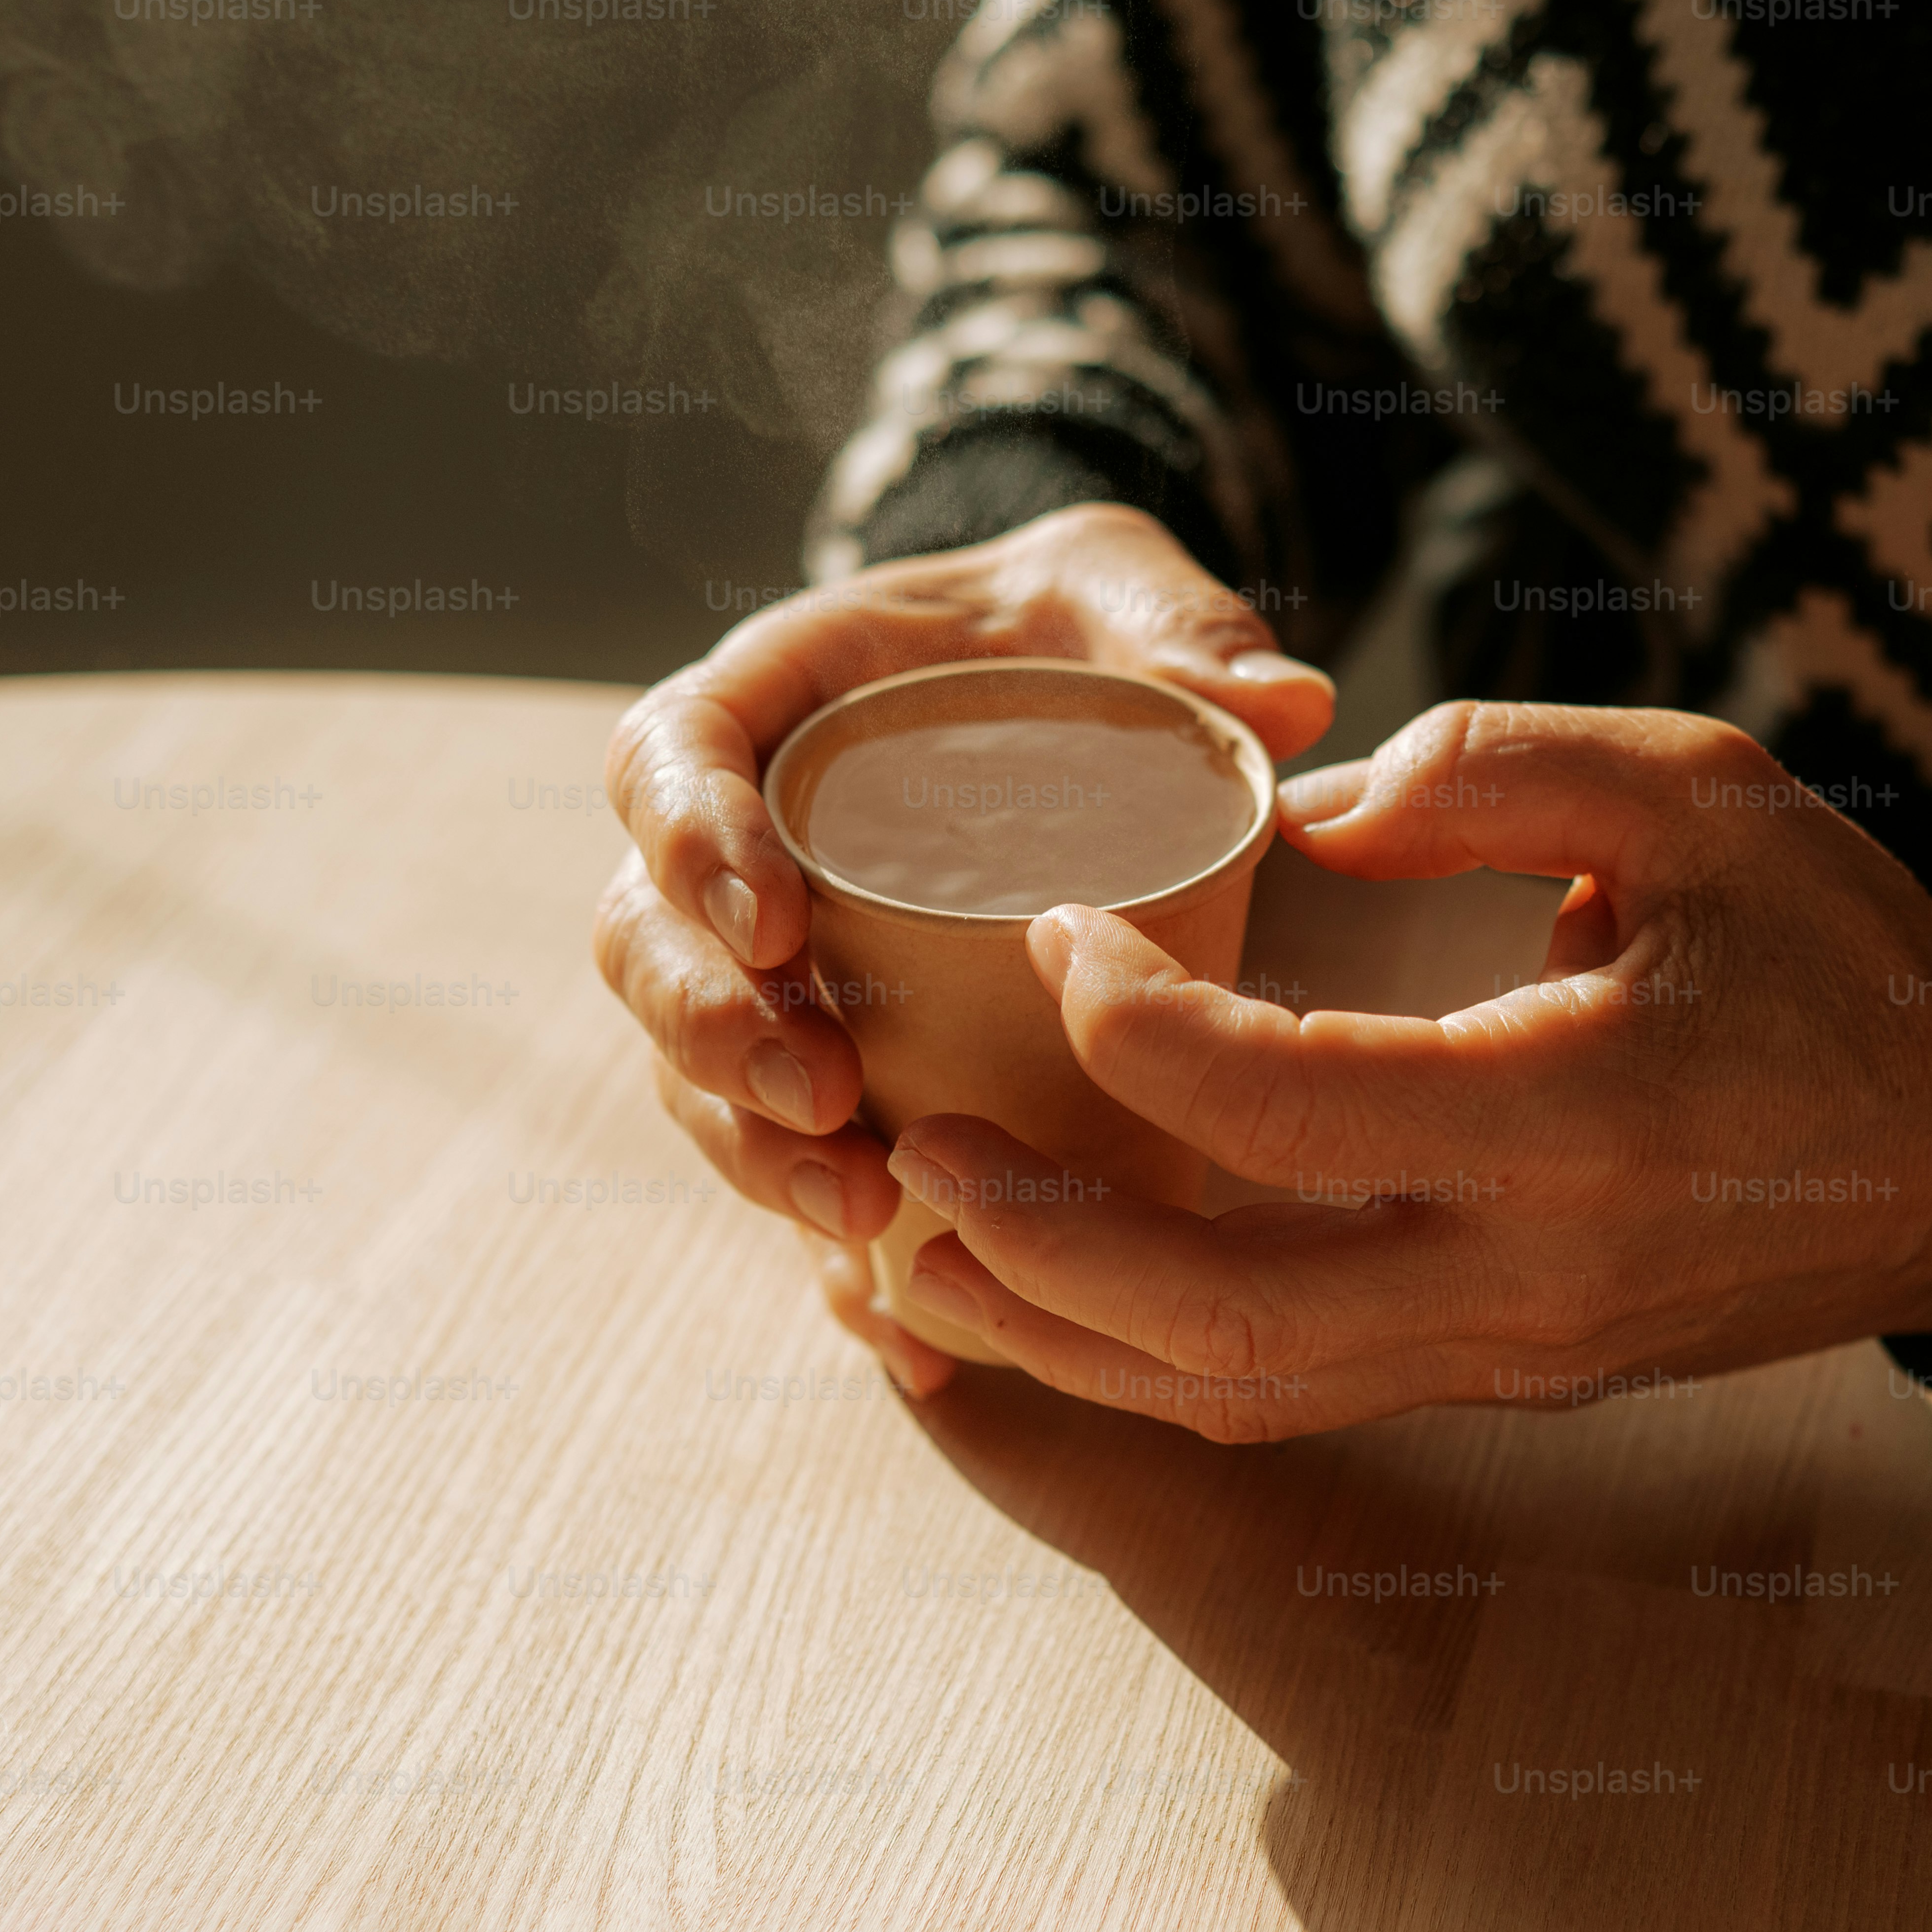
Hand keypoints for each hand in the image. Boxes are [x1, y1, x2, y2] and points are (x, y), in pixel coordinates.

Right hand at [593, 503, 1336, 1393]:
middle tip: (826, 1101)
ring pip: (694, 1073)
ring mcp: (765, 968)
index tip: (775, 920)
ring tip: (857, 1213)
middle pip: (646, 943)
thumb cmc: (1067, 624)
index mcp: (769, 704)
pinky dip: (837, 1263)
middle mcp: (731, 845)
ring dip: (753, 1156)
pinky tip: (909, 1339)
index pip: (666, 762)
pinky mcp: (826, 1066)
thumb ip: (1184, 630)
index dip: (694, 846)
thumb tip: (1285, 707)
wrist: (1064, 681)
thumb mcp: (1117, 592)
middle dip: (715, 1035)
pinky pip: (792, 1169)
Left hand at [874, 701, 1931, 1437]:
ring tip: (911, 1252)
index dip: (1137, 1028)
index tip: (1059, 932)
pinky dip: (1143, 1361)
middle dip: (1037, 1249)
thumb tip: (1308, 808)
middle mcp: (1531, 1276)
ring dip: (1056, 1340)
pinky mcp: (1501, 1377)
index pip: (1288, 1110)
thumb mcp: (1704, 791)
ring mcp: (1513, 1356)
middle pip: (1223, 1318)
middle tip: (912, 1148)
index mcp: (1578, 1116)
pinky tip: (1041, 1298)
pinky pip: (1291, 1394)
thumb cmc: (1839, 951)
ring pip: (1235, 1391)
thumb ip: (1500, 767)